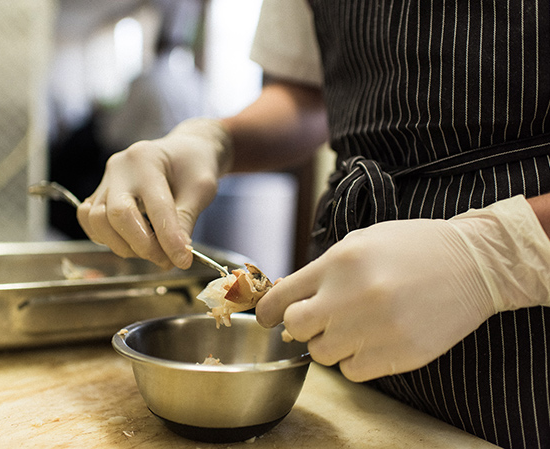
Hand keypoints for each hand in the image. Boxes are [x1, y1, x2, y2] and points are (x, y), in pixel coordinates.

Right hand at [77, 118, 232, 269]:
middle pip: (118, 214)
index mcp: (146, 159)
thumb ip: (186, 220)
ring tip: (152, 252)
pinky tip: (131, 242)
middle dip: (143, 246)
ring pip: (98, 222)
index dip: (169, 238)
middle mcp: (119, 168)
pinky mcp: (98, 195)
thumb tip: (177, 255)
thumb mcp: (200, 189)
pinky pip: (90, 222)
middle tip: (166, 261)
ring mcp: (104, 181)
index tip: (182, 261)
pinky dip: (107, 239)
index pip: (155, 206)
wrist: (180, 152)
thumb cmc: (193, 166)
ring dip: (124, 246)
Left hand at [256, 195, 549, 381]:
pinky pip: (352, 372)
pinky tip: (371, 341)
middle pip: (296, 328)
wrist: (473, 264)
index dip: (267, 310)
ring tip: (352, 326)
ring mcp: (376, 328)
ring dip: (329, 343)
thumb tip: (287, 298)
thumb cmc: (412, 248)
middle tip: (316, 319)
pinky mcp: (398, 354)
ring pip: (322, 354)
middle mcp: (352, 296)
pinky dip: (354, 361)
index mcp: (339, 263)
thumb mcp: (360, 243)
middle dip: (299, 325)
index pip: (282, 296)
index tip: (266, 317)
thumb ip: (321, 270)